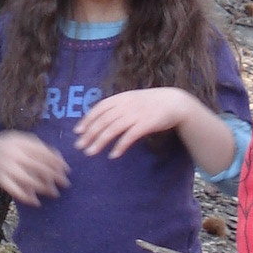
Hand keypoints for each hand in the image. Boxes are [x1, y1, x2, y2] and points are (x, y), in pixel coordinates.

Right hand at [0, 131, 70, 204]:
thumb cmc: (10, 146)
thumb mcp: (22, 140)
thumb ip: (40, 147)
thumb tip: (60, 160)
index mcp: (21, 142)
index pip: (44, 153)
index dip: (57, 162)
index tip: (67, 171)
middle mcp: (14, 154)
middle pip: (39, 167)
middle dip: (54, 176)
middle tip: (66, 184)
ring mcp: (6, 167)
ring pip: (28, 180)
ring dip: (43, 188)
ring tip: (54, 193)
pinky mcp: (0, 179)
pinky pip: (15, 190)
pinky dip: (26, 198)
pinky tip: (36, 202)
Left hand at [76, 88, 192, 158]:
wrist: (174, 102)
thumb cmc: (151, 103)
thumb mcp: (132, 99)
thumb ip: (117, 106)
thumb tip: (100, 118)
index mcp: (121, 98)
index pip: (99, 108)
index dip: (87, 119)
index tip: (78, 131)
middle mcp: (126, 105)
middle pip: (103, 120)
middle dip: (90, 134)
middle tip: (80, 146)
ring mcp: (136, 114)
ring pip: (112, 129)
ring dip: (100, 142)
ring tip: (91, 152)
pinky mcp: (146, 124)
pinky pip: (129, 137)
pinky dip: (120, 146)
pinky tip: (113, 155)